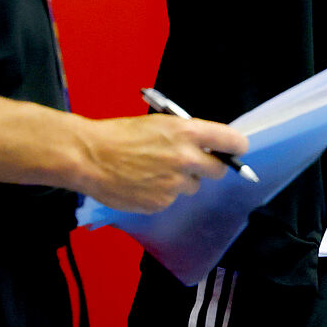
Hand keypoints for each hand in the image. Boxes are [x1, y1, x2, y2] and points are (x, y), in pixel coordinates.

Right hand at [72, 115, 249, 212]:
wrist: (89, 158)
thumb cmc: (120, 134)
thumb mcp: (159, 123)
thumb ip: (187, 135)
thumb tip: (206, 145)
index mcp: (187, 133)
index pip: (231, 141)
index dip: (236, 146)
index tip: (236, 149)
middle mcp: (186, 159)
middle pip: (218, 170)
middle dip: (208, 166)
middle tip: (191, 163)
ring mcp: (174, 184)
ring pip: (192, 186)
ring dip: (181, 181)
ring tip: (153, 171)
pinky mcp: (161, 203)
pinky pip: (171, 199)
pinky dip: (161, 194)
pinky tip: (142, 184)